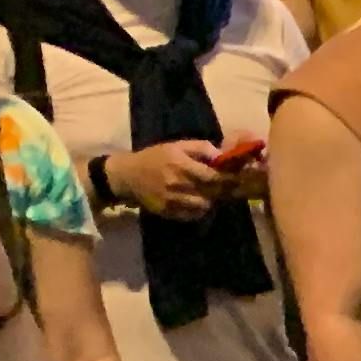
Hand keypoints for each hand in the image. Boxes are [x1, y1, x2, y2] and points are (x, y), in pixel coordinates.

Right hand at [107, 140, 240, 222]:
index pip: (213, 176)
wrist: (127, 175)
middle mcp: (177, 183)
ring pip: (204, 206)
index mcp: (180, 164)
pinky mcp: (167, 211)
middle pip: (211, 192)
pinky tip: (195, 202)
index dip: (226, 178)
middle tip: (223, 187)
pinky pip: (192, 215)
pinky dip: (198, 210)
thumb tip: (223, 156)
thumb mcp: (177, 146)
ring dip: (209, 201)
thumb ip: (202, 148)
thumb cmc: (156, 157)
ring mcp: (171, 199)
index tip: (233, 177)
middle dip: (220, 190)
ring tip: (207, 194)